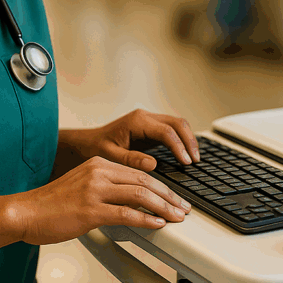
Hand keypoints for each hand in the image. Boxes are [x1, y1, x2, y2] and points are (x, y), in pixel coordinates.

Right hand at [12, 156, 191, 244]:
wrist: (25, 212)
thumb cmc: (51, 204)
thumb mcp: (83, 186)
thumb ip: (107, 188)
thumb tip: (132, 203)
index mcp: (99, 164)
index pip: (139, 172)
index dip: (162, 186)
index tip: (174, 197)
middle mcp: (99, 172)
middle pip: (145, 181)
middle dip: (169, 196)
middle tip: (183, 207)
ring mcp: (95, 190)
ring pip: (140, 195)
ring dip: (163, 208)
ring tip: (177, 217)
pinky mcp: (90, 210)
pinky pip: (126, 213)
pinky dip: (146, 219)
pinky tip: (157, 225)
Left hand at [80, 108, 200, 170]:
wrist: (87, 143)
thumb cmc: (95, 149)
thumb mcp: (110, 156)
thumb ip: (131, 160)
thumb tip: (153, 164)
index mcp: (136, 122)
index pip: (166, 131)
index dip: (179, 147)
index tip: (186, 162)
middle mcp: (145, 117)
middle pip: (177, 123)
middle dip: (189, 141)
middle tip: (195, 161)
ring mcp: (149, 121)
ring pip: (178, 124)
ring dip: (188, 140)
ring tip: (194, 159)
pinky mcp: (151, 128)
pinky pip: (172, 130)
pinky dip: (182, 140)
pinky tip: (186, 154)